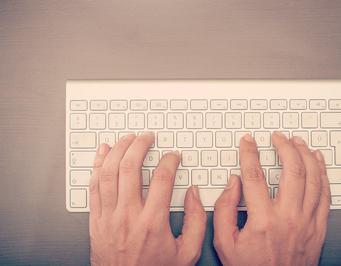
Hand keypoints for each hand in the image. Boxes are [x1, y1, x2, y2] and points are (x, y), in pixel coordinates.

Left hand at [89, 132, 206, 265]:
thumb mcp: (187, 253)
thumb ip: (196, 221)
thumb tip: (194, 195)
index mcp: (153, 223)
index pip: (162, 179)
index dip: (169, 161)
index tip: (173, 157)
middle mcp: (128, 216)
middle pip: (131, 168)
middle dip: (140, 146)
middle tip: (147, 138)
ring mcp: (108, 218)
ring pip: (109, 173)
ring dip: (118, 151)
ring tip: (127, 139)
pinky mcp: (95, 221)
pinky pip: (93, 187)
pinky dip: (97, 166)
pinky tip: (103, 153)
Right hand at [213, 132, 330, 265]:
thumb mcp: (225, 243)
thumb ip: (225, 209)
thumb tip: (233, 183)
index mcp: (263, 220)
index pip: (255, 175)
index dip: (250, 153)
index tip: (248, 142)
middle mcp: (288, 217)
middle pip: (291, 170)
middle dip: (284, 147)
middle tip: (277, 137)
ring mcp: (307, 222)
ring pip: (313, 178)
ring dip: (305, 155)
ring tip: (298, 142)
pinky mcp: (318, 228)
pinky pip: (325, 195)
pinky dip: (323, 174)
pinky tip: (318, 161)